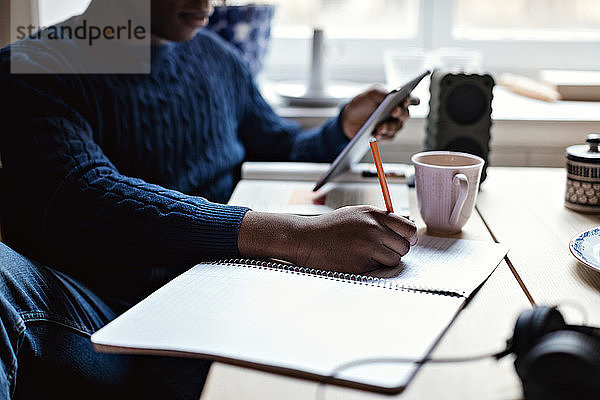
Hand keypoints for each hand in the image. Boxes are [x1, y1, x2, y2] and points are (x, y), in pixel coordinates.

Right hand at [238, 206, 417, 273]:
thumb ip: (378, 220)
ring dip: (385, 260)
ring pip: (394, 259)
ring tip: (367, 254)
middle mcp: (373, 228)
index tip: (405, 240)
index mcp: (373, 214)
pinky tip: (356, 259)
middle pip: (404, 246)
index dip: (408, 237)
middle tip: (381, 250)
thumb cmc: (330, 228)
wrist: (305, 239)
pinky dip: (372, 267)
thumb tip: (406, 231)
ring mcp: (368, 246)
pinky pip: (379, 269)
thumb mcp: (355, 214)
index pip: (407, 227)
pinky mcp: (361, 263)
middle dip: (396, 250)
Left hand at [340, 86, 418, 139]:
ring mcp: (392, 125)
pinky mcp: (386, 135)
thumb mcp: (370, 94)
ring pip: (397, 127)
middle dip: (400, 113)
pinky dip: (382, 136)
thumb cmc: (362, 103)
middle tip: (393, 112)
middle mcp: (398, 113)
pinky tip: (375, 134)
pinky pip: (388, 137)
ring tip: (379, 127)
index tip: (405, 101)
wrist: (349, 119)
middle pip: (405, 114)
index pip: (410, 99)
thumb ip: (382, 92)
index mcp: (397, 99)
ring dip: (388, 127)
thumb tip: (392, 93)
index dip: (411, 100)